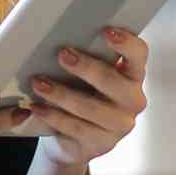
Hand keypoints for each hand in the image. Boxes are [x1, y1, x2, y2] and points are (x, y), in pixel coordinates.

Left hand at [17, 26, 147, 169]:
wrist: (72, 141)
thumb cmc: (81, 97)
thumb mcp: (87, 77)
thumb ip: (85, 57)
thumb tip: (58, 35)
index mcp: (132, 76)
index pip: (139, 55)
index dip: (126, 43)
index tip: (106, 30)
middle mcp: (132, 100)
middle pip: (112, 81)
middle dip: (86, 67)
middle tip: (62, 54)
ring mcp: (119, 126)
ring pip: (90, 108)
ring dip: (61, 94)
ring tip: (38, 83)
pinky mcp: (101, 144)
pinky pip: (75, 127)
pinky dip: (53, 115)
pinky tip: (36, 107)